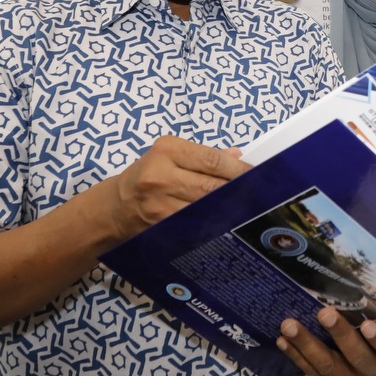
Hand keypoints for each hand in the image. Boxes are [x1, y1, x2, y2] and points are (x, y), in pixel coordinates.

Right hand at [102, 136, 250, 241]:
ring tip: (248, 210)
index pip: (212, 160)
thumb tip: (239, 157)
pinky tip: (226, 223)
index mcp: (167, 149)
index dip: (239, 170)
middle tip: (260, 196)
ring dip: (229, 210)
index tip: (258, 175)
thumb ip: (204, 156)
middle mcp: (161, 174)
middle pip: (211, 185)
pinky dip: (213, 224)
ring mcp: (160, 203)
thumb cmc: (148, 175)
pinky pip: (194, 225)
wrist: (115, 207)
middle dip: (238, 191)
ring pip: (205, 208)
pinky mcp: (160, 225)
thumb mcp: (170, 155)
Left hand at [276, 307, 375, 375]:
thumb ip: (374, 301)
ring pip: (330, 367)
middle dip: (340, 335)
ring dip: (308, 345)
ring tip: (290, 325)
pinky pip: (314, 374)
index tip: (367, 324)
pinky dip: (297, 356)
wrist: (369, 347)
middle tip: (324, 313)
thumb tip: (352, 269)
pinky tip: (283, 341)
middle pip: (359, 359)